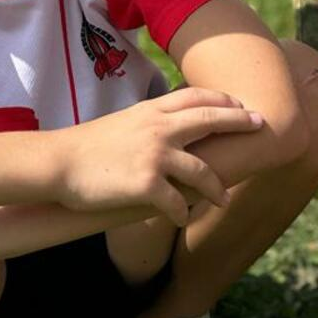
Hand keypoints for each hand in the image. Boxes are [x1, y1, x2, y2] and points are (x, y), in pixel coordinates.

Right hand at [50, 87, 261, 225]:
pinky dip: (183, 214)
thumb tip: (167, 129)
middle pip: (210, 120)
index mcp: (151, 112)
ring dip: (216, 188)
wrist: (57, 162)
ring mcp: (155, 156)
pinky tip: (183, 220)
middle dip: (239, 122)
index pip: (196, 97)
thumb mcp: (122, 122)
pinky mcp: (147, 185)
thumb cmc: (85, 146)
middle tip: (260, 125)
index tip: (240, 104)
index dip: (222, 99)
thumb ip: (148, 123)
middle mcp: (158, 129)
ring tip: (223, 198)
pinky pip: (177, 203)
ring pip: (202, 171)